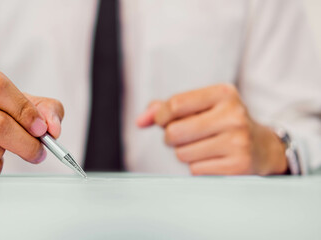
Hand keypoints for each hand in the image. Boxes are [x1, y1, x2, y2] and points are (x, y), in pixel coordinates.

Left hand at [137, 84, 287, 175]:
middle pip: (175, 132)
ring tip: (202, 147)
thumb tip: (140, 121)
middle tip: (183, 136)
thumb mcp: (201, 106)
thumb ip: (167, 108)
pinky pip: (195, 170)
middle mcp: (233, 115)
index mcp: (223, 94)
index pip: (176, 104)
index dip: (161, 116)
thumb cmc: (222, 122)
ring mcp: (238, 141)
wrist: (262, 147)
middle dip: (171, 137)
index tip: (164, 121)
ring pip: (183, 154)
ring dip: (185, 153)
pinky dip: (197, 167)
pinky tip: (212, 159)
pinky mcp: (238, 165)